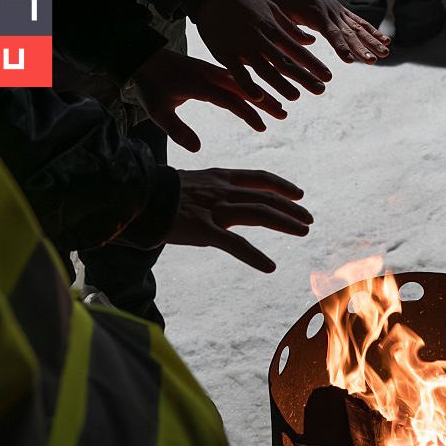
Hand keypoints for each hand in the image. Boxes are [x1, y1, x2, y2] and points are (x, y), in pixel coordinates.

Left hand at [131, 49, 286, 151]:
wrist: (144, 57)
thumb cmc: (150, 86)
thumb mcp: (157, 110)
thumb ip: (177, 130)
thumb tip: (198, 148)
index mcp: (199, 84)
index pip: (228, 99)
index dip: (246, 113)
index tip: (262, 127)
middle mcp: (210, 75)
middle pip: (243, 88)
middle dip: (264, 101)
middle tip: (283, 114)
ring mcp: (213, 70)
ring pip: (243, 82)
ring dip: (262, 94)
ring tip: (280, 106)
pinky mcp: (213, 70)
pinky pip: (237, 77)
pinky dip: (252, 86)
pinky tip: (263, 94)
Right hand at [167, 168, 313, 271]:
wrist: (137, 196)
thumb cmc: (159, 192)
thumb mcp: (191, 182)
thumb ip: (210, 188)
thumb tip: (220, 194)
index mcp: (220, 178)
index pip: (258, 179)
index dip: (281, 186)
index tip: (298, 194)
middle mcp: (223, 191)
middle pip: (266, 197)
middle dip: (291, 208)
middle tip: (308, 219)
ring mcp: (215, 210)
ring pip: (260, 214)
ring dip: (285, 223)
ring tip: (303, 232)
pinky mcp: (205, 231)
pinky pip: (235, 245)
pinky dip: (255, 256)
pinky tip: (270, 266)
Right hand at [193, 0, 332, 101]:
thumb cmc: (244, 2)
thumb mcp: (270, 8)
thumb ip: (290, 27)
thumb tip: (311, 41)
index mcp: (272, 29)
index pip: (297, 50)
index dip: (313, 64)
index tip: (327, 76)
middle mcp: (260, 39)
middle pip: (285, 62)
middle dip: (304, 77)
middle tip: (321, 90)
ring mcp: (243, 47)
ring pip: (264, 69)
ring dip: (281, 84)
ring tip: (296, 96)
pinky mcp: (225, 54)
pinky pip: (238, 72)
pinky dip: (248, 85)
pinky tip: (259, 98)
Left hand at [270, 0, 390, 63]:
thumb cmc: (285, 0)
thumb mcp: (281, 12)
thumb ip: (288, 28)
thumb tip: (297, 45)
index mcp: (316, 15)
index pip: (331, 33)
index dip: (341, 47)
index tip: (350, 60)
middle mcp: (332, 13)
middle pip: (349, 32)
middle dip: (362, 47)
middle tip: (373, 60)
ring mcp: (340, 12)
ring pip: (359, 28)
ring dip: (373, 41)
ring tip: (386, 53)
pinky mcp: (345, 12)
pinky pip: (361, 22)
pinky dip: (374, 31)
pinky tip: (386, 40)